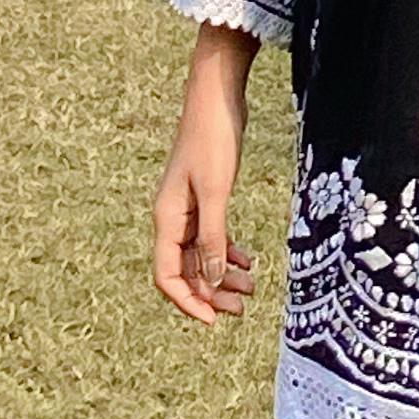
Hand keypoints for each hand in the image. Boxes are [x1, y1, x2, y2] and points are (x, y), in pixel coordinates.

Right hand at [151, 27, 255, 325]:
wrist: (216, 98)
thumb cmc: (213, 140)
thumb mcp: (215, 192)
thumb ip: (213, 237)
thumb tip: (212, 280)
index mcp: (167, 219)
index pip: (167, 276)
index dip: (188, 301)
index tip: (213, 320)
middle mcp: (173, 218)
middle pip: (186, 270)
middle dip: (211, 293)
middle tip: (242, 307)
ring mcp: (189, 208)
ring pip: (201, 255)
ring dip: (223, 275)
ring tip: (252, 288)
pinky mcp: (205, 196)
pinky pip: (212, 236)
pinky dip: (228, 251)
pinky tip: (248, 261)